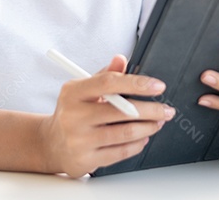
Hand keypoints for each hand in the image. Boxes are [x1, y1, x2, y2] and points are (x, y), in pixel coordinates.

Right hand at [37, 54, 174, 176]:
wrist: (51, 143)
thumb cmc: (73, 112)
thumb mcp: (83, 89)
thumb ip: (105, 75)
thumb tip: (121, 59)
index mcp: (73, 92)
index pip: (109, 83)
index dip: (137, 83)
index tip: (158, 86)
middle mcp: (74, 116)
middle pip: (121, 111)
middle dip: (151, 110)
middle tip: (167, 110)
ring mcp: (78, 140)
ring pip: (124, 133)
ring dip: (148, 127)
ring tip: (157, 123)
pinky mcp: (85, 160)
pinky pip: (120, 152)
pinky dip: (137, 144)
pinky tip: (143, 137)